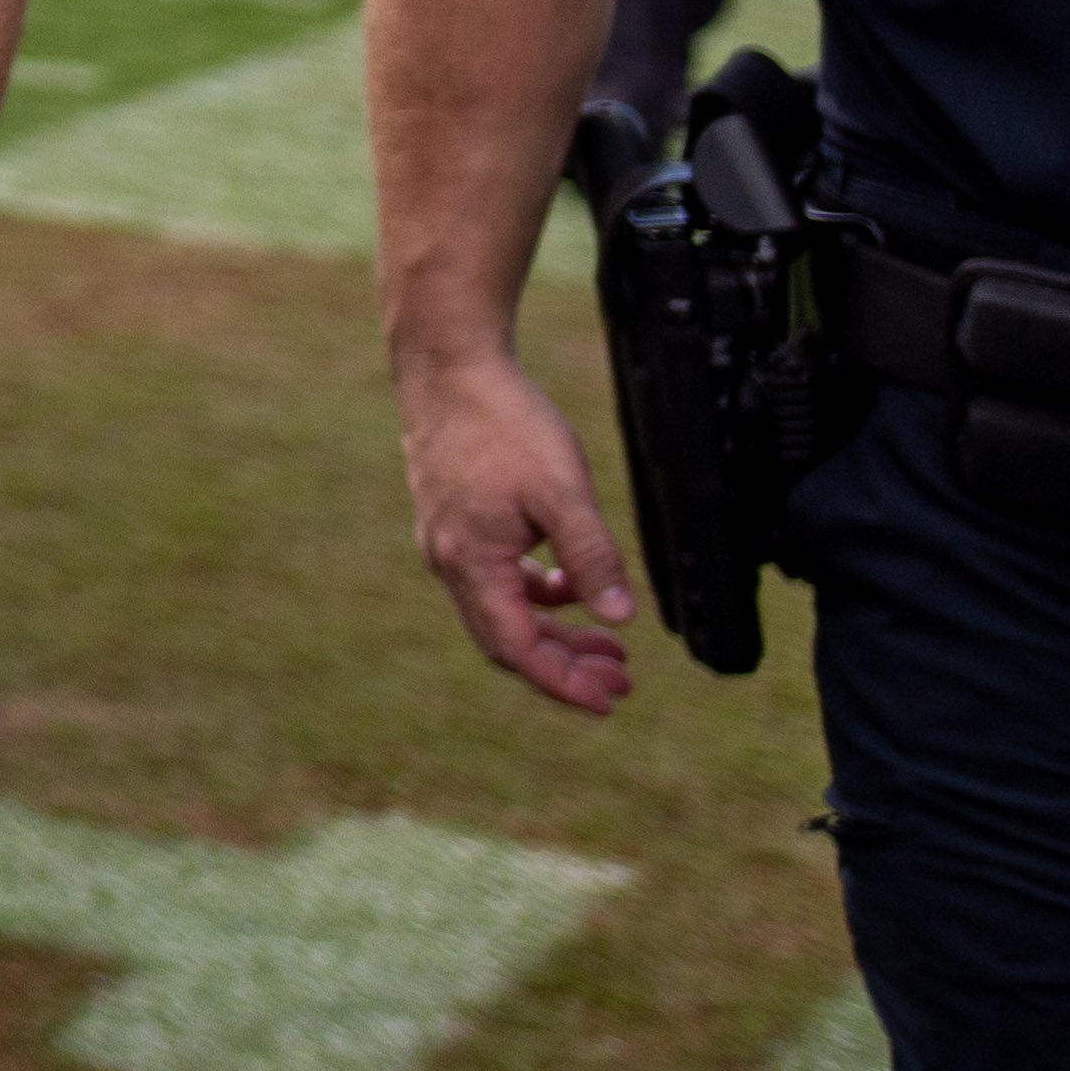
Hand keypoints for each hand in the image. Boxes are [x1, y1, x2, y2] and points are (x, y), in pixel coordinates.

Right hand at [396, 342, 638, 716]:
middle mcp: (450, 563)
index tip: (609, 701)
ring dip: (554, 634)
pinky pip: (495, 581)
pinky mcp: (454, 523)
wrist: (448, 369)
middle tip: (622, 680)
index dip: (563, 683)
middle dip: (565, 667)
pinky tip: (570, 586)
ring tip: (607, 644)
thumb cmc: (503, 424)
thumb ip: (591, 557)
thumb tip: (619, 618)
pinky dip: (536, 596)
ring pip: (501, 612)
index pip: (517, 650)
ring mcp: (447, 544)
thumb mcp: (562, 492)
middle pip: (507, 641)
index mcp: (471, 564)